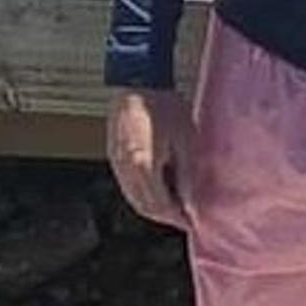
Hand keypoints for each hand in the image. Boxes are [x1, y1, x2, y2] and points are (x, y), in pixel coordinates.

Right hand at [106, 88, 193, 229]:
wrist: (138, 83)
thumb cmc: (165, 106)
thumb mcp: (186, 141)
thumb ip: (187, 176)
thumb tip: (191, 202)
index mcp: (145, 168)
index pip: (161, 206)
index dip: (177, 217)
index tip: (192, 222)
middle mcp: (126, 171)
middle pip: (144, 207)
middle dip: (165, 216)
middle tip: (184, 218)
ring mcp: (116, 165)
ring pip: (133, 199)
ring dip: (152, 208)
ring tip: (173, 206)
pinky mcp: (113, 157)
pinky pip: (127, 187)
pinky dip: (141, 195)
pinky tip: (155, 190)